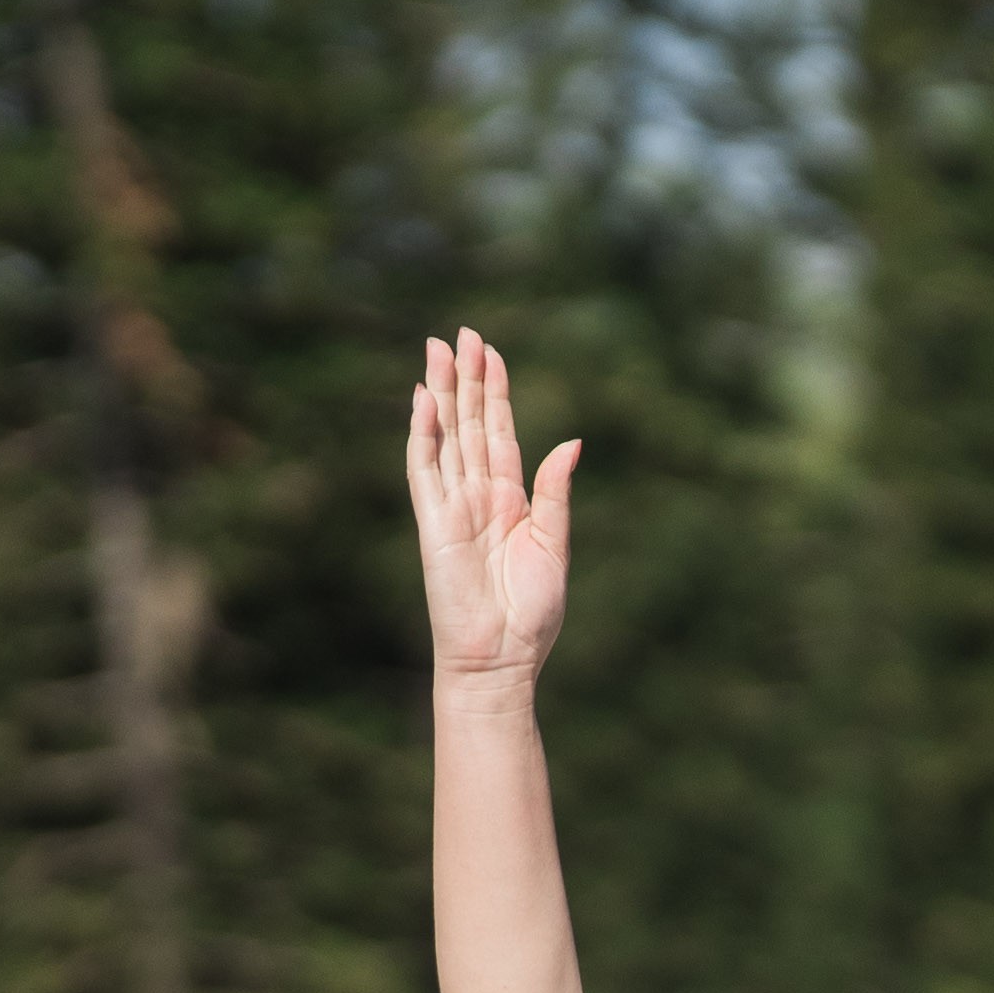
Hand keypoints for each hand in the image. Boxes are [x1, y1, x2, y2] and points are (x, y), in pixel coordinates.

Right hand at [405, 329, 576, 688]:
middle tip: (461, 332)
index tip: (491, 351)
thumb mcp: (554, 545)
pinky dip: (423, 435)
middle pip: (471, 424)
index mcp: (510, 500)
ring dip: (442, 393)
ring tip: (438, 350)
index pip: (501, 432)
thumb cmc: (531, 615)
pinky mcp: (434, 524)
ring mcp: (453, 507)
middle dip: (467, 378)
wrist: (501, 660)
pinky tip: (423, 400)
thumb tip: (570, 442)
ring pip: (446, 437)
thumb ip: (556, 492)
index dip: (497, 391)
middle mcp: (479, 496)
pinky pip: (425, 470)